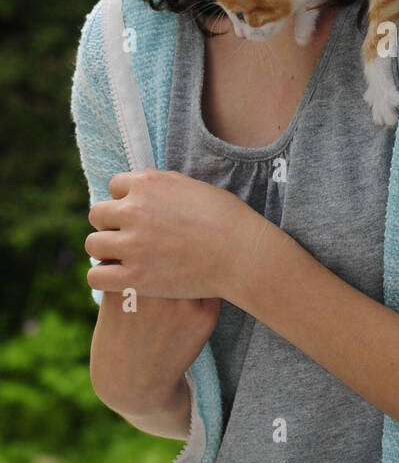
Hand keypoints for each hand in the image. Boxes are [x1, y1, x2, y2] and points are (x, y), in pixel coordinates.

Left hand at [85, 169, 251, 298]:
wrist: (242, 253)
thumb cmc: (228, 220)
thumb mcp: (194, 187)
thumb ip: (164, 186)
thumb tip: (146, 185)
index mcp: (148, 183)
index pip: (115, 186)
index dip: (126, 201)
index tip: (139, 215)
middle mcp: (134, 209)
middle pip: (98, 214)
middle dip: (111, 225)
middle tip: (129, 238)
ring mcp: (132, 243)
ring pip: (93, 244)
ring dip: (105, 250)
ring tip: (123, 259)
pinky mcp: (134, 276)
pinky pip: (95, 275)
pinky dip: (103, 277)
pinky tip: (119, 279)